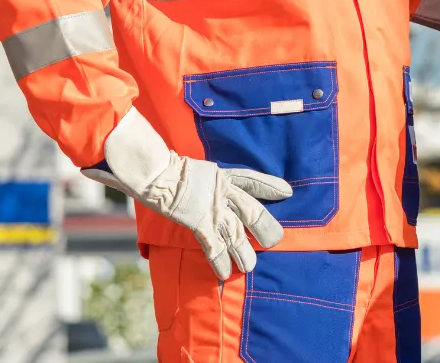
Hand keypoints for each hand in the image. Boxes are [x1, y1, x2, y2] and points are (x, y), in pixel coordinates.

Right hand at [83, 109, 291, 279]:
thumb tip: (190, 181)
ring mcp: (212, 207)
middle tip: (277, 239)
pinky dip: (220, 261)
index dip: (269, 185)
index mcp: (220, 175)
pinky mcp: (200, 222)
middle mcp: (221, 190)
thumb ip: (196, 178)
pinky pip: (214, 246)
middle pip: (251, 210)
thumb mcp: (188, 167)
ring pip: (236, 233)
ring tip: (251, 267)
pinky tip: (225, 273)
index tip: (286, 191)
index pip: (250, 179)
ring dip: (243, 252)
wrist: (153, 171)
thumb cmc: (162, 166)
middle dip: (264, 225)